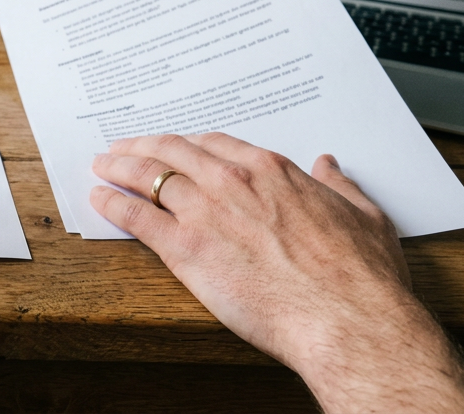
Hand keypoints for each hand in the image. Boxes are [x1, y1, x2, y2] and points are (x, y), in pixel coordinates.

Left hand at [90, 133, 463, 412]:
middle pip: (172, 151)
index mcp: (271, 171)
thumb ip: (340, 186)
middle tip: (123, 148)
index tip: (174, 146)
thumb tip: (330, 165)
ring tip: (102, 167)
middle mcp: (232, 182)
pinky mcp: (185, 249)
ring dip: (119, 168)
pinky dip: (113, 204)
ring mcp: (205, 212)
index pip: (214, 144)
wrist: (347, 320)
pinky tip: (99, 200)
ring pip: (148, 176)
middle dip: (142, 146)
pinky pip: (137, 216)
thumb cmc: (361, 278)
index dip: (187, 144)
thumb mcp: (364, 217)